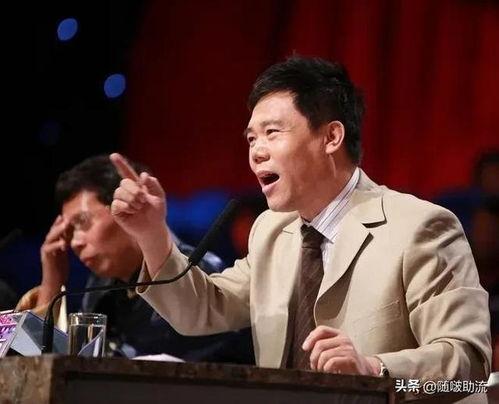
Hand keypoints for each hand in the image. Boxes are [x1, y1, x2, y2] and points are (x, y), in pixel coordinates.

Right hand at [39, 215, 70, 304]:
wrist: (54, 282)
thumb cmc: (61, 268)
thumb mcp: (67, 253)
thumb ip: (70, 243)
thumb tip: (82, 235)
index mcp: (54, 243)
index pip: (59, 230)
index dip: (64, 222)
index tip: (73, 214)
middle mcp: (49, 244)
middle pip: (53, 230)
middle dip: (60, 223)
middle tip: (69, 216)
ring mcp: (46, 250)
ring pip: (50, 237)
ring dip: (58, 230)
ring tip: (66, 224)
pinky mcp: (46, 257)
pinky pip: (49, 249)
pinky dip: (56, 245)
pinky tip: (64, 243)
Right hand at [110, 153, 172, 276]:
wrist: (154, 228)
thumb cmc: (157, 212)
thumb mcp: (160, 196)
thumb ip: (153, 184)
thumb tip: (143, 175)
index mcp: (137, 186)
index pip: (127, 173)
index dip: (120, 164)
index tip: (114, 155)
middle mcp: (127, 192)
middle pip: (124, 182)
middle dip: (135, 190)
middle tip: (143, 200)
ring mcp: (121, 201)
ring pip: (119, 192)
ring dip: (132, 199)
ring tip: (139, 207)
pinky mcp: (116, 210)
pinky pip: (117, 203)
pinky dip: (127, 207)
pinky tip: (132, 212)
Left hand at [302, 325, 379, 375]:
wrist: (364, 371)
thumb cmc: (345, 361)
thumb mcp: (334, 350)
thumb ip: (323, 345)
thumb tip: (306, 346)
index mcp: (339, 334)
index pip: (322, 329)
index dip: (311, 337)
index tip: (304, 348)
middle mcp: (344, 339)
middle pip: (320, 344)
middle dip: (313, 358)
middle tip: (314, 366)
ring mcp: (348, 348)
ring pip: (324, 355)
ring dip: (319, 366)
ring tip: (321, 371)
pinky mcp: (351, 359)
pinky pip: (331, 362)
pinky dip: (326, 369)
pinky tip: (329, 372)